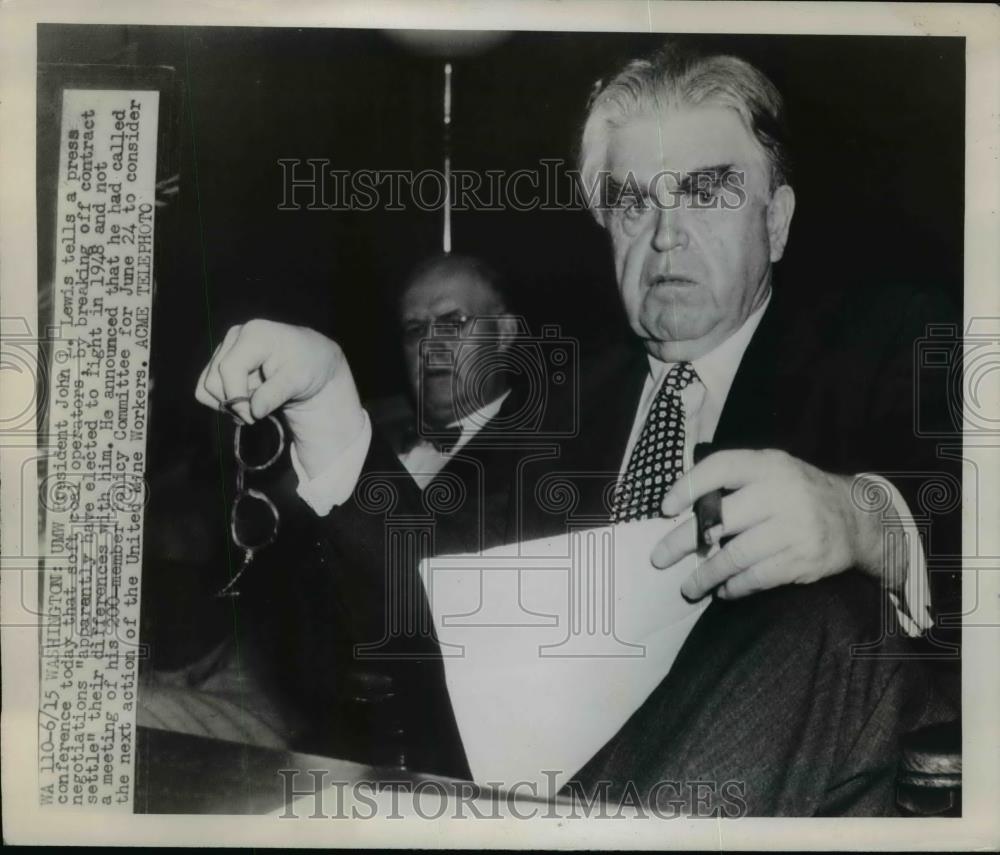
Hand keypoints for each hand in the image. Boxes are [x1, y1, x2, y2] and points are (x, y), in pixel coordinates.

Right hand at [194, 320, 364, 478]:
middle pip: (213, 380)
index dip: (237, 397)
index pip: (229, 369)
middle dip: (234, 404)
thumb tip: (254, 411)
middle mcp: (235, 337)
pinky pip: (207, 389)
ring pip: (206, 387)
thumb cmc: (309, 366)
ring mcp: (226, 348)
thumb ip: (276, 393)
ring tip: (255, 407)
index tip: (255, 416)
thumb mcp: (300, 379)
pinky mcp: (221, 361)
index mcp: (254, 334)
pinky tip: (246, 403)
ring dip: (229, 404)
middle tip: (257, 415)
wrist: (312, 363)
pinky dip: (224, 401)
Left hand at [650, 449, 884, 600]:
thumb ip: (734, 481)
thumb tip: (682, 505)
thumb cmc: (796, 493)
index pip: (720, 467)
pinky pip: (758, 577)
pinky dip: (735, 586)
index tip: (665, 508)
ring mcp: (794, 528)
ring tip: (689, 586)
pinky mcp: (803, 559)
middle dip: (683, 541)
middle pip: (720, 519)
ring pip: (736, 555)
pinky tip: (723, 590)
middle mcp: (781, 493)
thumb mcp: (771, 471)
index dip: (688, 486)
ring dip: (706, 574)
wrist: (855, 517)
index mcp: (768, 466)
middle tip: (659, 557)